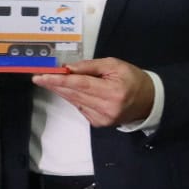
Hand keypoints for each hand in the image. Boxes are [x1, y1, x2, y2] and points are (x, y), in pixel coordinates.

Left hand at [33, 57, 154, 126]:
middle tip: (39, 77)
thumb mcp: (115, 65)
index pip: (81, 84)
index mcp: (113, 91)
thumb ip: (91, 66)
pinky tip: (69, 90)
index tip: (42, 76)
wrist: (148, 101)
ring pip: (74, 101)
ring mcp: (102, 118)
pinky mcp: (99, 123)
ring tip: (49, 81)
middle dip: (55, 84)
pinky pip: (79, 108)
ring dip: (61, 91)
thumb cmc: (133, 79)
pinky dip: (72, 98)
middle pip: (74, 94)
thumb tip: (69, 68)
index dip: (60, 80)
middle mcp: (107, 107)